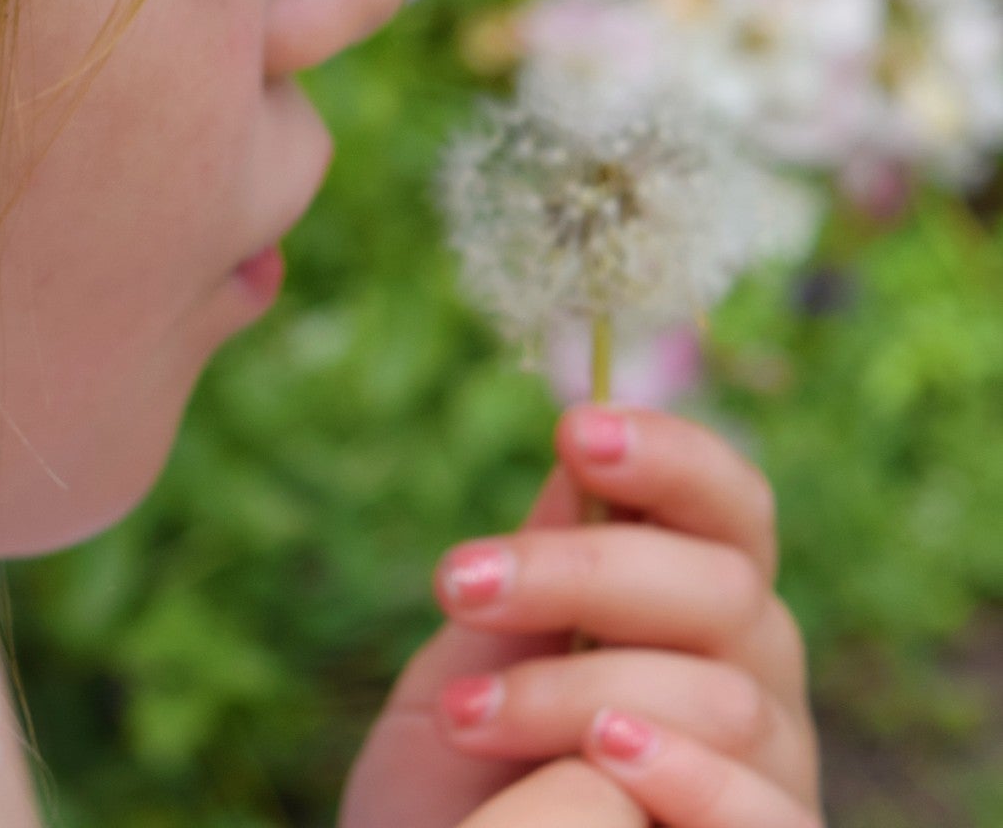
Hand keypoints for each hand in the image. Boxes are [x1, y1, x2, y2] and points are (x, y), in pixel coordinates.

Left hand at [338, 408, 821, 827]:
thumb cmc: (449, 791)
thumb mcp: (463, 668)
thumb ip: (528, 575)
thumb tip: (578, 452)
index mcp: (690, 604)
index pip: (729, 506)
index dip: (670, 456)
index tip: (575, 431)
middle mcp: (752, 679)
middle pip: (724, 586)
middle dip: (581, 570)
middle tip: (457, 580)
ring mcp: (772, 775)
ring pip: (723, 696)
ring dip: (578, 690)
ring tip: (470, 712)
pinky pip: (763, 812)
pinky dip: (684, 774)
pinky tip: (605, 755)